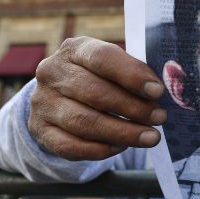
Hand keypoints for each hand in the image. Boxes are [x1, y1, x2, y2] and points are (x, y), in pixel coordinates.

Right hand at [29, 37, 166, 160]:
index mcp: (73, 49)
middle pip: (96, 93)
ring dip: (123, 132)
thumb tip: (158, 92)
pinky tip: (121, 147)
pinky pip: (71, 146)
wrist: (58, 97)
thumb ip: (133, 73)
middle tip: (159, 117)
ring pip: (85, 122)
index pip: (102, 57)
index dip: (131, 75)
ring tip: (150, 137)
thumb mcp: (111, 66)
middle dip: (133, 108)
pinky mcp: (40, 130)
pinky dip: (100, 149)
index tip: (157, 91)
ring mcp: (42, 102)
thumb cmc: (98, 78)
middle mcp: (52, 73)